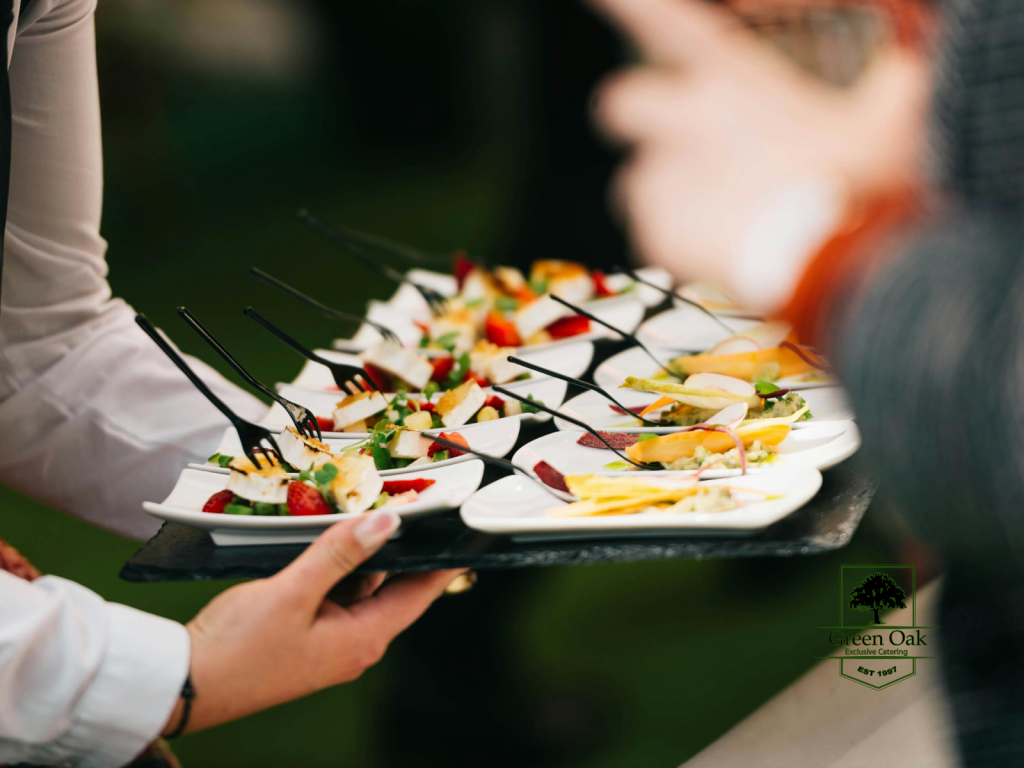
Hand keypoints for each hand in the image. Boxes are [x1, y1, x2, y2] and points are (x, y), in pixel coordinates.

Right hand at [161, 509, 462, 734]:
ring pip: (365, 587)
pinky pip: (338, 593)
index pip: (421, 593)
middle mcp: (354, 642)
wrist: (185, 685)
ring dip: (369, 555)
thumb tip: (387, 522)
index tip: (467, 533)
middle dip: (406, 549)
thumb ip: (340, 554)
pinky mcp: (309, 633)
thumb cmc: (237, 650)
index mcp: (362, 639)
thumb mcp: (292, 592)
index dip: (444, 561)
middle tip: (421, 508)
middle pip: (395, 587)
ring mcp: (331, 639)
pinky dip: (341, 566)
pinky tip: (335, 539)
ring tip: (379, 512)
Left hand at [589, 0, 929, 308]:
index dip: (628, 5)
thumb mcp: (891, 124)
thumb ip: (889, 90)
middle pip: (618, 103)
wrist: (825, 263)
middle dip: (637, 119)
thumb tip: (905, 78)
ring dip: (666, 191)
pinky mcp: (652, 229)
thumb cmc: (859, 190)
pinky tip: (718, 249)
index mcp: (736, 81)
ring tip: (718, 215)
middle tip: (678, 146)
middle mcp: (687, 119)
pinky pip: (648, 231)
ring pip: (637, 178)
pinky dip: (674, 240)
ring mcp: (663, 176)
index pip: (668, 23)